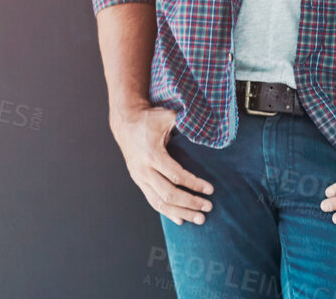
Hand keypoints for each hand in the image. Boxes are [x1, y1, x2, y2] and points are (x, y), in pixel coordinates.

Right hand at [108, 104, 212, 224]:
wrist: (125, 122)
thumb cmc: (149, 119)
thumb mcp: (168, 117)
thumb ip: (187, 122)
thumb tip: (209, 128)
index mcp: (152, 155)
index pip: (175, 175)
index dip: (194, 184)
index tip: (210, 190)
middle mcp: (143, 170)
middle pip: (168, 193)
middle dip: (189, 202)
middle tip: (208, 208)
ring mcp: (139, 178)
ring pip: (159, 202)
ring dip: (180, 212)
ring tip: (199, 219)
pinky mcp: (139, 181)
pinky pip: (153, 201)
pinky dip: (167, 211)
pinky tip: (180, 219)